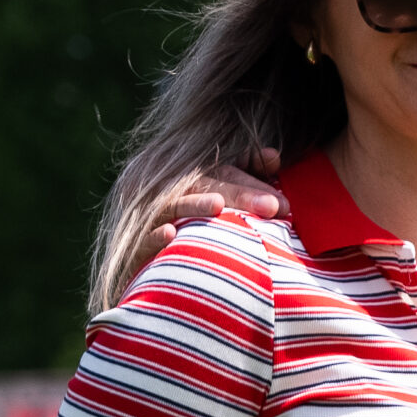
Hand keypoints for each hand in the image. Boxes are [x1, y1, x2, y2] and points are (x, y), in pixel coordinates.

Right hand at [151, 146, 288, 248]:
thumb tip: (274, 158)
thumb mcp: (219, 195)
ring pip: (174, 205)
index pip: (225, 172)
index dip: (252, 182)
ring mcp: (150, 214)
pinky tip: (171, 234)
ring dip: (195, 204)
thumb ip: (246, 175)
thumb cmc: (193, 226)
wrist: (149, 258)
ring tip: (218, 205)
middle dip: (239, 193)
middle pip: (205, 184)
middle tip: (273, 206)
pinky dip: (154, 236)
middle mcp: (169, 190)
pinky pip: (143, 239)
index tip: (282, 201)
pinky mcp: (135, 246)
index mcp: (192, 178)